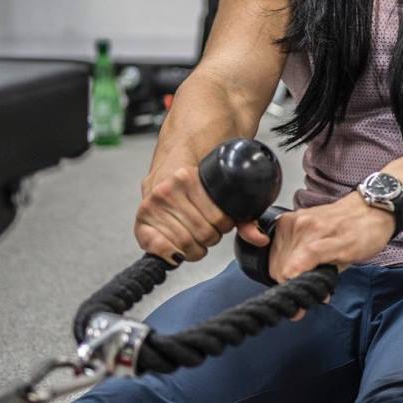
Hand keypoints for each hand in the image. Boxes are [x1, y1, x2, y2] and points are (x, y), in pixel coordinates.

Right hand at [135, 166, 268, 263]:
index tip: (223, 220)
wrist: (177, 148)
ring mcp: (152, 203)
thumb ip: (243, 214)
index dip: (225, 224)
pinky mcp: (142, 217)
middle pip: (203, 234)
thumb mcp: (225, 180)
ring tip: (196, 236)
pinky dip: (170, 254)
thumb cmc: (202, 165)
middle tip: (209, 228)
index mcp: (186, 177)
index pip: (217, 219)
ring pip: (185, 244)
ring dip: (195, 247)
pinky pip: (156, 247)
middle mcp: (166, 190)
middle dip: (211, 236)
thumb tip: (260, 240)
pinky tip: (177, 251)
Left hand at [239, 192, 394, 317]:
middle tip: (311, 289)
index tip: (291, 294)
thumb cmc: (347, 226)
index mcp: (287, 225)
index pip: (269, 262)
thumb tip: (299, 297)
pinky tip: (318, 290)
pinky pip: (303, 263)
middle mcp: (292, 225)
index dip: (280, 283)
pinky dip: (305, 280)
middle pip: (276, 270)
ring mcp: (307, 229)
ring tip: (322, 282)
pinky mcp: (325, 239)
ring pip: (287, 270)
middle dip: (291, 286)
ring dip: (302, 285)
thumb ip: (305, 267)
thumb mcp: (320, 243)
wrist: (372, 210)